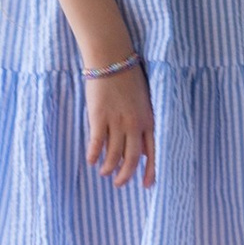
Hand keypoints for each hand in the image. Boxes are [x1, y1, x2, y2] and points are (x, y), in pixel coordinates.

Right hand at [82, 60, 155, 188]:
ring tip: (103, 173)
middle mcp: (134, 124)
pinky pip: (96, 142)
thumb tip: (140, 150)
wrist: (112, 59)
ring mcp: (116, 121)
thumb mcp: (143, 103)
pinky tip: (90, 161)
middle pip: (131, 158)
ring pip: (113, 154)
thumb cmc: (128, 79)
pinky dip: (93, 155)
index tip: (146, 185)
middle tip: (119, 184)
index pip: (153, 151)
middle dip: (125, 175)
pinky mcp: (99, 117)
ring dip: (108, 167)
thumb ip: (142, 125)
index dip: (150, 170)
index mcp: (148, 120)